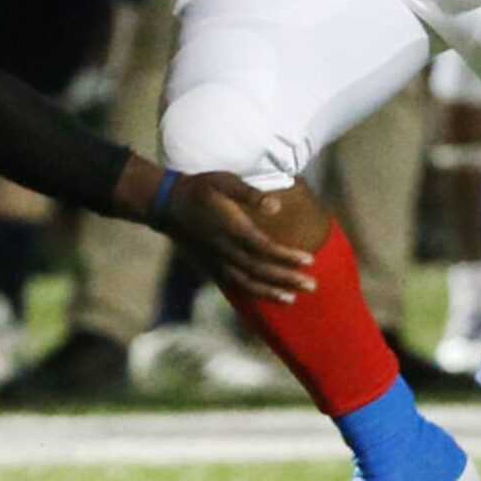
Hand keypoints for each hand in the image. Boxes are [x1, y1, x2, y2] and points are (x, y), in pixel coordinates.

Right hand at [158, 172, 313, 302]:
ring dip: (271, 292)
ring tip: (292, 299)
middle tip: (312, 286)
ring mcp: (216, 262)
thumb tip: (276, 205)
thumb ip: (249, 194)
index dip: (287, 257)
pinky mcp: (209, 268)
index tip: (309, 261)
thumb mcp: (224, 181)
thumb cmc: (200, 189)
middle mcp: (225, 250)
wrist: (167, 204)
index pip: (265, 248)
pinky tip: (265, 297)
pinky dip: (251, 294)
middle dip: (287, 279)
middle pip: (260, 270)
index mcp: (231, 228)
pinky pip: (233, 286)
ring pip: (247, 283)